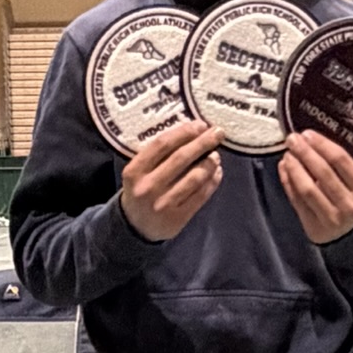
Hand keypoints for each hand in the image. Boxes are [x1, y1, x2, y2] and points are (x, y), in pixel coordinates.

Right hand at [119, 121, 223, 241]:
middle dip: (202, 143)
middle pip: (180, 158)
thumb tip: (193, 133)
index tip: (200, 125)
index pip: (162, 145)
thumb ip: (158, 155)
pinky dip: (212, 181)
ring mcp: (163, 204)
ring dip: (209, 163)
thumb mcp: (139, 171)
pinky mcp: (177, 218)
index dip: (184, 132)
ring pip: (194, 178)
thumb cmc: (140, 190)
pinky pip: (201, 196)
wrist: (135, 227)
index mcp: (134, 171)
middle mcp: (148, 187)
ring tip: (216, 156)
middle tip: (217, 133)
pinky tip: (217, 173)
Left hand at [279, 131, 352, 243]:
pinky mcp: (314, 226)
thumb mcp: (352, 183)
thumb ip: (334, 165)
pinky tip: (284, 169)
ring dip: (294, 168)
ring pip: (307, 189)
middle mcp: (349, 205)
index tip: (307, 134)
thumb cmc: (348, 200)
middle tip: (292, 139)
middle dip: (305, 153)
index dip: (322, 145)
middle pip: (323, 173)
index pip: (341, 161)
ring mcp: (331, 218)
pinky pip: (297, 201)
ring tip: (287, 154)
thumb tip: (306, 141)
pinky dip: (288, 182)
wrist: (348, 235)